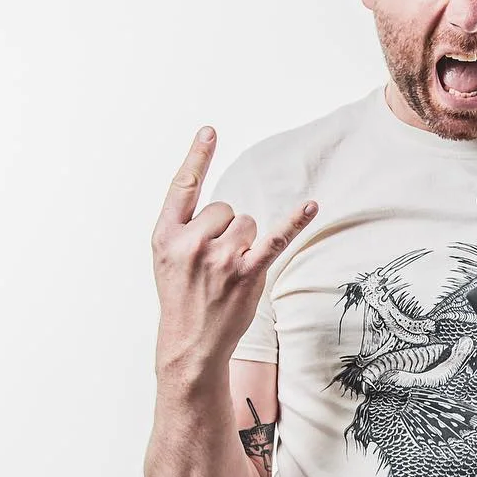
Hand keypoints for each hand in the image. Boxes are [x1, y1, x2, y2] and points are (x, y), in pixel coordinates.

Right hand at [150, 127, 316, 373]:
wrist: (189, 345)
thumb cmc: (182, 298)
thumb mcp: (166, 259)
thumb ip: (185, 228)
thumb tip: (223, 208)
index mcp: (165, 236)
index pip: (182, 187)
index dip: (197, 157)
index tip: (210, 131)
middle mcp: (190, 243)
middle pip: (227, 208)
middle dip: (227, 230)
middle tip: (213, 265)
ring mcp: (218, 259)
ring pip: (248, 223)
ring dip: (245, 243)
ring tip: (228, 273)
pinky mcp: (245, 273)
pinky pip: (274, 239)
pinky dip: (294, 222)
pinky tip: (311, 206)